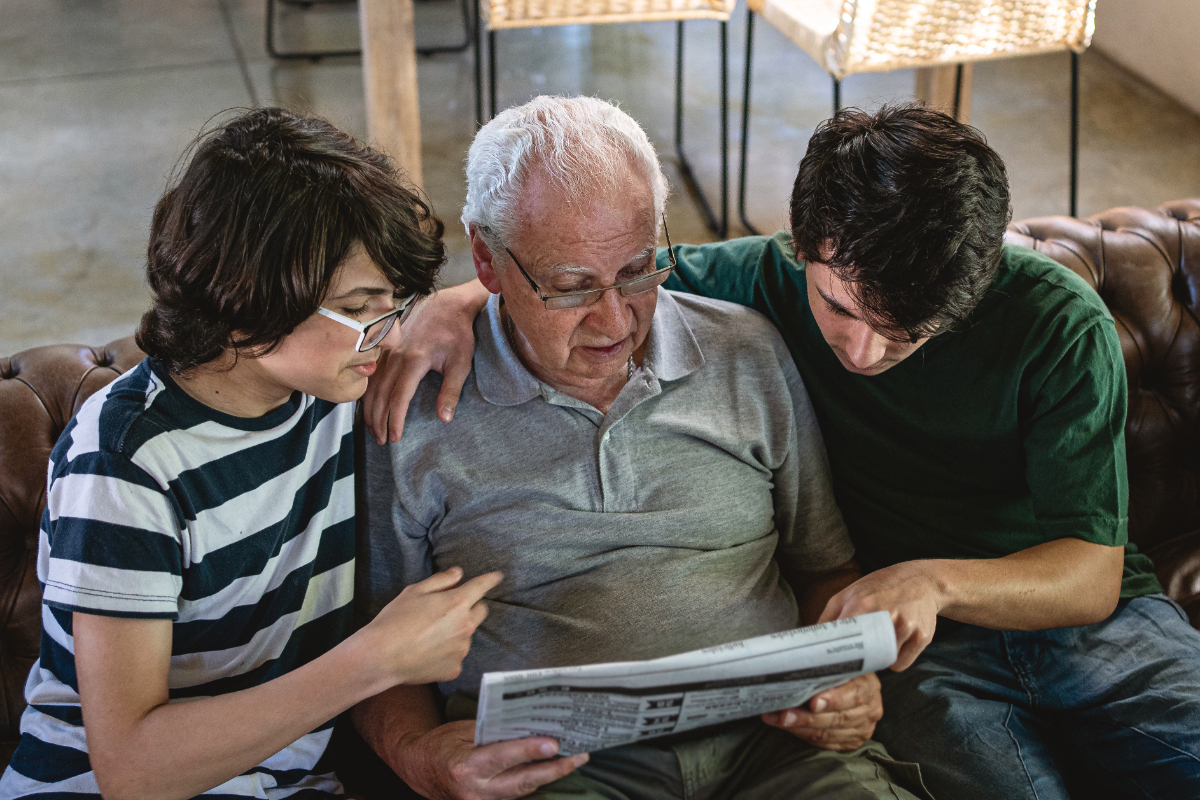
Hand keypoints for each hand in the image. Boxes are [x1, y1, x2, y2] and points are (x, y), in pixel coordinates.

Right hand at [353, 568, 502, 689]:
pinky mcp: (454, 668)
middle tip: (449, 610)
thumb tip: (458, 574)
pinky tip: (427, 652)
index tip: (497, 577)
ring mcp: (461, 649)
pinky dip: (447, 652)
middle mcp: (465, 626)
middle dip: (471, 607)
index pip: (481, 587)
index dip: (490, 580)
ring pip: (467, 635)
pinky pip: (456, 655)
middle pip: (481, 611)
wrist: (381, 657)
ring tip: (430, 635)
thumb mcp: (414, 592)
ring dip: (457, 631)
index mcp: (457, 603)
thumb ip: (440, 580)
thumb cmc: (394, 620)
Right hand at [364, 280, 488, 443]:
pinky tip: (368, 405)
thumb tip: (444, 418)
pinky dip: (367, 392)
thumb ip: (451, 391)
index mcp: (415, 360)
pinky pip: (370, 373)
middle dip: (378, 421)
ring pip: (371, 385)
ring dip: (369, 409)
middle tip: (382, 440)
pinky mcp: (385, 346)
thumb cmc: (457, 333)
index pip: (398, 398)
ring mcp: (387, 349)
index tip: (395, 437)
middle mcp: (396, 356)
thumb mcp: (461, 363)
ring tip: (373, 429)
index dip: (394, 420)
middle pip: (380, 395)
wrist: (448, 305)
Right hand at [398, 720, 588, 799]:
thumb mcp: (464, 731)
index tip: (553, 744)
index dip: (529, 750)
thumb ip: (494, 732)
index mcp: (466, 766)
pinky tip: (551, 770)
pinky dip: (535, 782)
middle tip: (580, 756)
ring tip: (575, 760)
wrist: (418, 768)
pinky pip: (516, 795)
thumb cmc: (442, 743)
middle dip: (554, 770)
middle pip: (522, 782)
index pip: (503, 757)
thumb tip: (529, 726)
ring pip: (523, 791)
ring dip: (550, 776)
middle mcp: (475, 790)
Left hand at [761, 673, 881, 750]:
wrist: (850, 683)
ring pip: (828, 734)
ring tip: (777, 719)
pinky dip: (803, 735)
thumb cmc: (839, 669)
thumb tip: (796, 664)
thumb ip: (825, 666)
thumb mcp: (838, 662)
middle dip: (807, 718)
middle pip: (838, 718)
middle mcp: (870, 709)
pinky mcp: (851, 742)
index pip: (855, 694)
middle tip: (784, 714)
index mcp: (869, 685)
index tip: (813, 702)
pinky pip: (825, 743)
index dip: (834, 700)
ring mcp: (862, 728)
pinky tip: (786, 726)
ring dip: (799, 727)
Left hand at [818, 561, 942, 670]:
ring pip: (883, 661)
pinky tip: (893, 645)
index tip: (829, 664)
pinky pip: (901, 664)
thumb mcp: (848, 593)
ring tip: (876, 644)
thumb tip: (810, 642)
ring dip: (877, 660)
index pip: (844, 639)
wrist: (921, 580)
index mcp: (862, 604)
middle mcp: (886, 615)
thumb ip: (828, 617)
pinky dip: (894, 660)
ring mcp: (906, 627)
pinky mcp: (922, 637)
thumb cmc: (879, 587)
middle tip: (852, 660)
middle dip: (857, 661)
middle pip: (864, 656)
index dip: (836, 655)